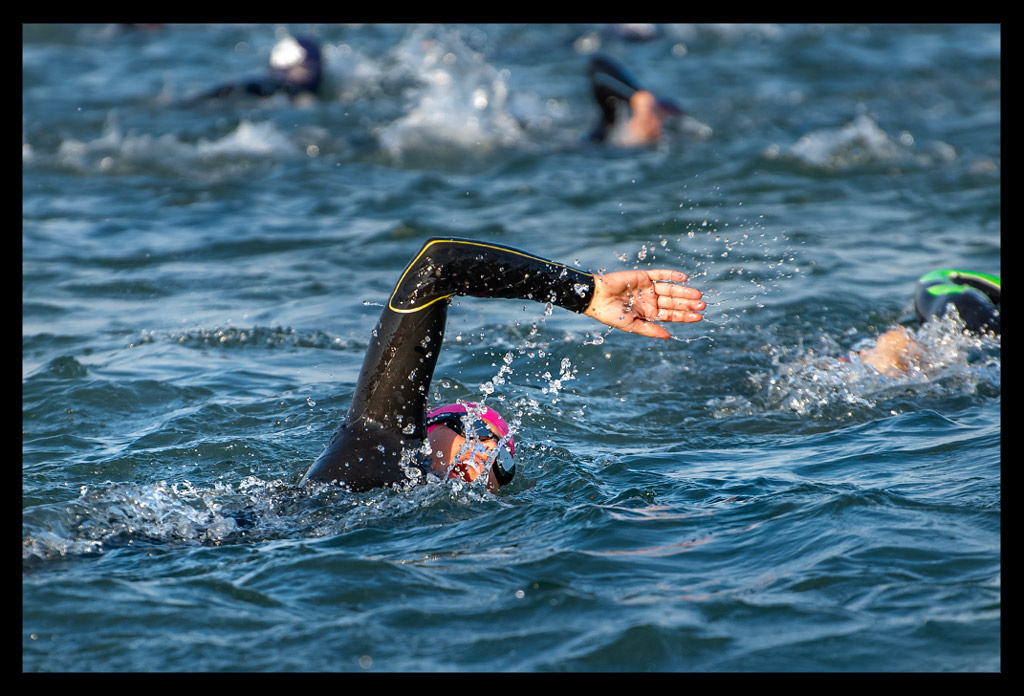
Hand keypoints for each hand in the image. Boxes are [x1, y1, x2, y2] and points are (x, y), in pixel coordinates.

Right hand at [583, 269, 704, 339]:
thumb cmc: (611, 315)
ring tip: (698, 294)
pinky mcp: (643, 276)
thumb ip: (651, 330)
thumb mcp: (632, 325)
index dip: (684, 316)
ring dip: (684, 291)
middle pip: (674, 302)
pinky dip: (672, 275)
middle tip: (703, 305)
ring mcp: (648, 288)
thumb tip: (669, 337)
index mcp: (648, 313)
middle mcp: (650, 300)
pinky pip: (661, 274)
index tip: (699, 317)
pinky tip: (684, 278)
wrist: (596, 297)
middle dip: (688, 304)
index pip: (671, 315)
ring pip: (670, 289)